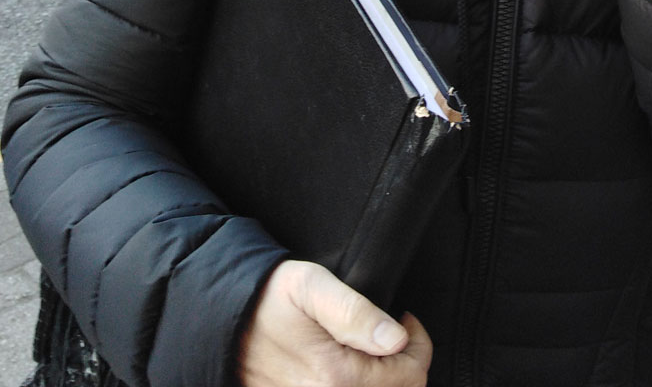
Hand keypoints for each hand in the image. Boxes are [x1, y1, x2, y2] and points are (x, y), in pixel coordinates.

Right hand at [240, 260, 431, 386]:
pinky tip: (354, 369)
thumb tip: (397, 338)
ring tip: (374, 351)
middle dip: (405, 365)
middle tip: (391, 333)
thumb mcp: (312, 287)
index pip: (410, 376)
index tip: (404, 320)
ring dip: (385, 380)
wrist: (222, 323)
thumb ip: (356, 312)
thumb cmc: (267, 299)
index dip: (418, 344)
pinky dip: (363, 386)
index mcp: (336, 377)